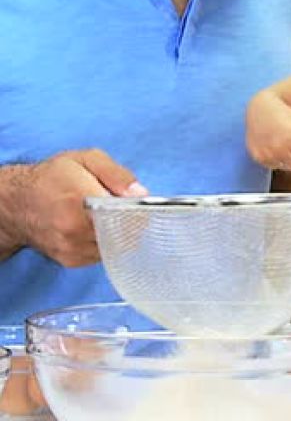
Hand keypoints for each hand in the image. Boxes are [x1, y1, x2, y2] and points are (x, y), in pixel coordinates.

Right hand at [11, 149, 143, 266]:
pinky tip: (96, 226)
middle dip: (130, 219)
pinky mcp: (72, 261)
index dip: (137, 209)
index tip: (138, 201)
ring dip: (118, 232)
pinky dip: (107, 241)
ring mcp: (72, 249)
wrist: (18, 203)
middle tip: (122, 205)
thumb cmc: (54, 177)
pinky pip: (104, 253)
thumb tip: (141, 194)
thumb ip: (117, 174)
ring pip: (115, 245)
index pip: (124, 214)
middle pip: (123, 232)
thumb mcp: (87, 159)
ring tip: (105, 214)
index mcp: (78, 200)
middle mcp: (73, 230)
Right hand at [246, 90, 290, 171]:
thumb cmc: (281, 112)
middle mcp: (279, 147)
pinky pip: (273, 165)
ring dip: (290, 161)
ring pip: (286, 167)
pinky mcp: (258, 156)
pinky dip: (278, 160)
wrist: (259, 107)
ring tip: (287, 145)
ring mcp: (268, 153)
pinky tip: (277, 148)